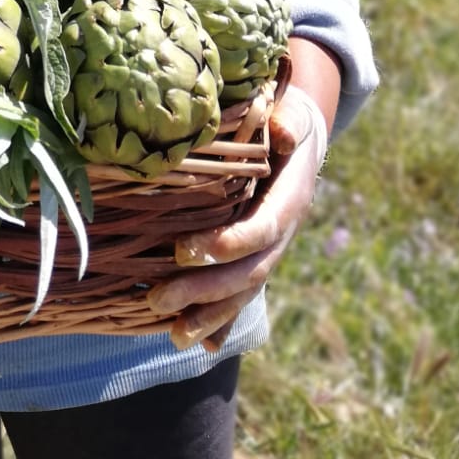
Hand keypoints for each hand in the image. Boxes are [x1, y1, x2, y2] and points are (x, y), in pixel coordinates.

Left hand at [146, 84, 328, 351]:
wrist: (300, 143)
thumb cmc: (286, 122)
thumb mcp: (292, 115)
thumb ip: (288, 123)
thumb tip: (281, 129)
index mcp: (290, 200)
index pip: (261, 229)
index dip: (228, 244)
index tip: (185, 251)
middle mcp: (281, 235)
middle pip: (247, 272)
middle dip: (205, 289)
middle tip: (158, 298)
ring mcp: (268, 253)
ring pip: (242, 293)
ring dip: (209, 316)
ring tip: (173, 336)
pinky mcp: (253, 260)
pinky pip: (239, 297)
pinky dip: (220, 322)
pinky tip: (196, 343)